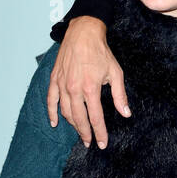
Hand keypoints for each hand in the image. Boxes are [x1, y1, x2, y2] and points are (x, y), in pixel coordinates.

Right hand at [46, 17, 128, 148]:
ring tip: (80, 132)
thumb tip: (126, 113)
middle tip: (89, 142)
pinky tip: (54, 123)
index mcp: (90, 88)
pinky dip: (51, 113)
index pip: (95, 118)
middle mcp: (74, 89)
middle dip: (85, 133)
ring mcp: (62, 84)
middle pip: (79, 118)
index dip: (99, 133)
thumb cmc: (100, 52)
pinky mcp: (54, 79)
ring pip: (65, 111)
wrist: (83, 33)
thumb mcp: (115, 73)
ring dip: (72, 125)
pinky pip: (51, 100)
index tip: (102, 144)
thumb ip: (119, 95)